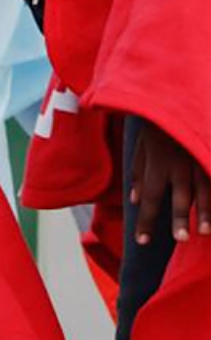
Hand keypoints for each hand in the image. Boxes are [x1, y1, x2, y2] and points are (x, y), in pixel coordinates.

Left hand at [130, 120, 210, 243]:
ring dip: (206, 212)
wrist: (177, 97)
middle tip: (180, 239)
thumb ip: (138, 174)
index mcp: (157, 165)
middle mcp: (179, 166)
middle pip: (180, 198)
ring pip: (205, 190)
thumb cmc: (157, 126)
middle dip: (180, 220)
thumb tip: (135, 200)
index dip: (146, 222)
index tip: (143, 241)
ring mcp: (199, 159)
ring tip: (207, 232)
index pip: (150, 200)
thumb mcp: (140, 147)